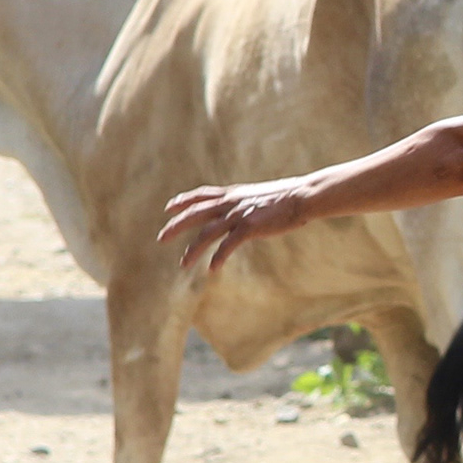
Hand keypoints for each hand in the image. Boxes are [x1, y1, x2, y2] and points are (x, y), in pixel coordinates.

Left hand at [159, 176, 312, 273]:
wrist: (302, 196)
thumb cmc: (286, 197)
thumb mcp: (258, 194)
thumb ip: (244, 201)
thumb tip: (239, 208)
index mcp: (232, 194)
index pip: (201, 195)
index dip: (183, 200)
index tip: (168, 207)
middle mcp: (231, 202)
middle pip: (195, 213)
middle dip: (176, 225)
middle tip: (161, 238)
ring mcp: (239, 215)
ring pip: (207, 233)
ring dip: (193, 249)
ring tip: (183, 264)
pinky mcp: (249, 227)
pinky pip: (228, 245)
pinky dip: (218, 257)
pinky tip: (212, 269)